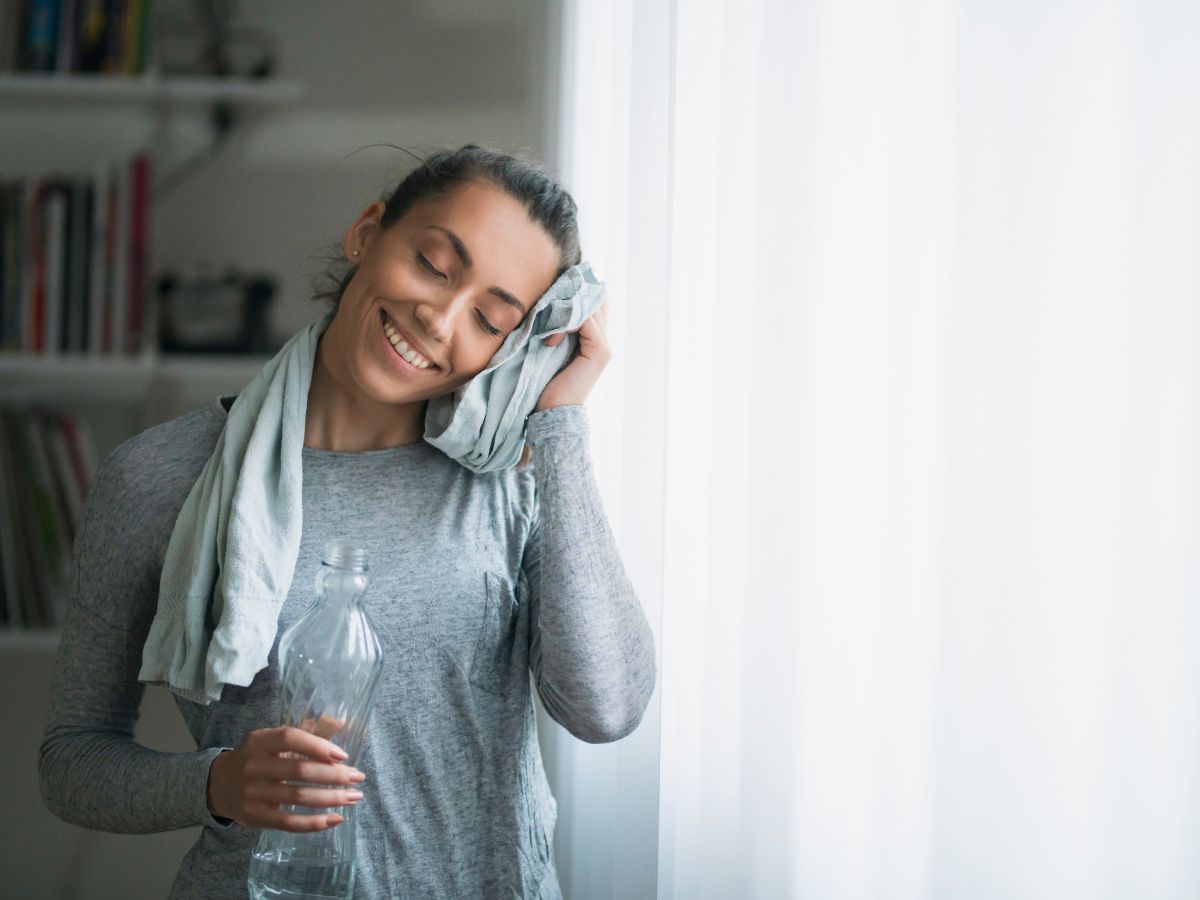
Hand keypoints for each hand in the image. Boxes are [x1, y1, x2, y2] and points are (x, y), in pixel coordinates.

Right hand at [206, 726, 365, 831]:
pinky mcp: (255, 817)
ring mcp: (253, 793)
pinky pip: (289, 822)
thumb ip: (306, 731)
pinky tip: (335, 819)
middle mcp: (254, 766)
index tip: (344, 755)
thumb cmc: (257, 757)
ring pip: (299, 797)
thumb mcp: (272, 739)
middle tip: (358, 777)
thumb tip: (344, 723)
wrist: (219, 784)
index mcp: (260, 741)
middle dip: (334, 775)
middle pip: (300, 771)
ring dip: (332, 798)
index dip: (319, 745)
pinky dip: (314, 823)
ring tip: (354, 797)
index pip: (291, 738)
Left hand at [534, 294, 610, 411]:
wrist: (551, 412)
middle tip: (547, 297)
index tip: (551, 291)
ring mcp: (604, 346)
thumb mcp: (548, 347)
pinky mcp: (600, 352)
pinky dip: (566, 322)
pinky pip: (587, 321)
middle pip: (596, 298)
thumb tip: (546, 302)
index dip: (575, 289)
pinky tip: (551, 339)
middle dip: (570, 293)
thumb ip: (555, 327)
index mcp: (592, 338)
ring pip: (590, 306)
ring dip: (564, 308)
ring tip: (545, 321)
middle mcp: (602, 339)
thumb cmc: (544, 382)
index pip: (594, 300)